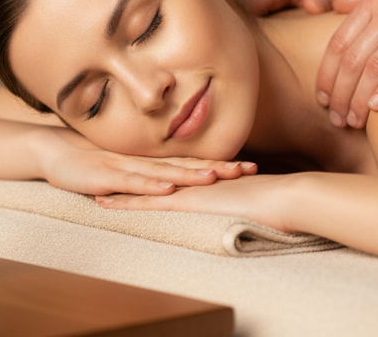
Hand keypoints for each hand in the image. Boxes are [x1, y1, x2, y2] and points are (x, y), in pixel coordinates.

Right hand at [32, 127, 257, 196]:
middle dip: (217, 168)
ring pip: (164, 173)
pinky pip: (132, 182)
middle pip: (186, 166)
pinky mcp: (107, 178)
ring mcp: (126, 168)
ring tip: (216, 178)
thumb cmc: (88, 162)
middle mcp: (143, 163)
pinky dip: (150, 186)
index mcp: (150, 163)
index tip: (249, 166)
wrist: (53, 150)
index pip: (190, 163)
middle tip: (248, 169)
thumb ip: (146, 177)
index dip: (219, 164)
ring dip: (190, 175)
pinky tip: (167, 189)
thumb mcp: (122, 171)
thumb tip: (173, 187)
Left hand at [94, 174, 298, 231]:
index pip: (172, 176)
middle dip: (129, 179)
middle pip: (152, 178)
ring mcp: (186, 189)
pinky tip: (105, 204)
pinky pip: (148, 202)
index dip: (152, 175)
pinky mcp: (185, 200)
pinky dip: (126, 203)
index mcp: (205, 182)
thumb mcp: (252, 198)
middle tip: (105, 178)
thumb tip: (245, 203)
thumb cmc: (275, 201)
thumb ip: (242, 198)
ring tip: (95, 191)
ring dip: (120, 191)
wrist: (282, 197)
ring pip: (144, 188)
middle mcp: (191, 182)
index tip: (134, 175)